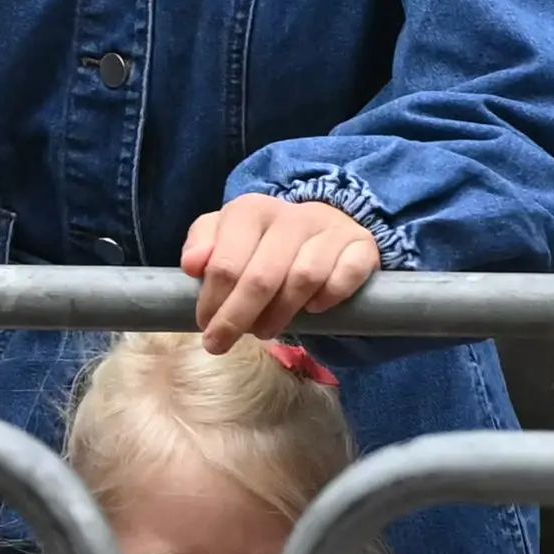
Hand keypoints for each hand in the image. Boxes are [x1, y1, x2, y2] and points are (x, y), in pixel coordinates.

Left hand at [179, 196, 379, 352]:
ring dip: (281, 314)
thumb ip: (202, 245)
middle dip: (237, 317)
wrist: (322, 226)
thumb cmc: (264, 240)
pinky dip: (329, 297)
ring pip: (303, 279)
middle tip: (223, 343)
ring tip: (265, 331)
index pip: (225, 262)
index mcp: (250, 210)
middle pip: (261, 276)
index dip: (212, 300)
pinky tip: (313, 310)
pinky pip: (346, 276)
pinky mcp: (361, 246)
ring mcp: (330, 229)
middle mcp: (291, 216)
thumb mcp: (225, 235)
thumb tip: (192, 267)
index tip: (205, 326)